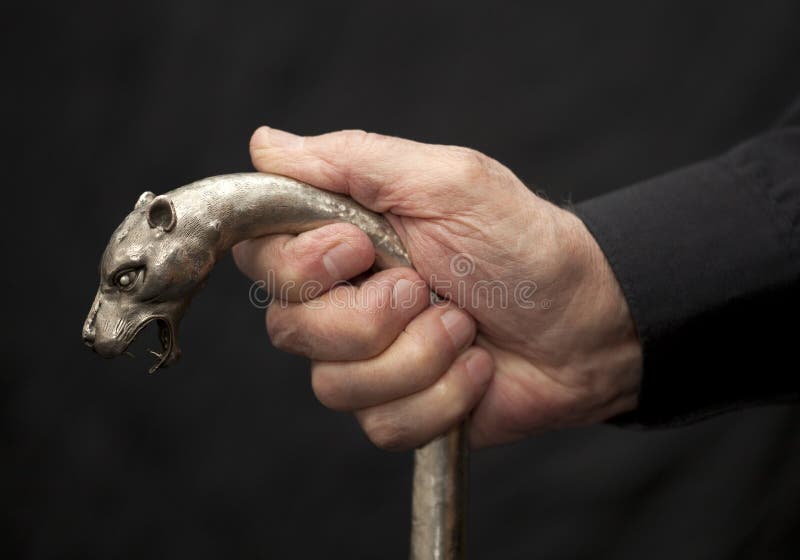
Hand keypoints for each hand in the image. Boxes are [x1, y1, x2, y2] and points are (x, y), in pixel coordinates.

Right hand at [233, 127, 641, 449]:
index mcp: (345, 238)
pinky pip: (382, 425)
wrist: (587, 323)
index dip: (298, 263)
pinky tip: (476, 370)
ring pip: (336, 385)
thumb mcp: (448, 182)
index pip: (262, 255)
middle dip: (370, 317)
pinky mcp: (398, 408)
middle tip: (428, 288)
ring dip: (418, 357)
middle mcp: (344, 300)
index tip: (359, 248)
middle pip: (289, 328)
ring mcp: (369, 359)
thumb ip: (353, 160)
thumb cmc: (523, 243)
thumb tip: (265, 143)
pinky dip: (441, 397)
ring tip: (465, 328)